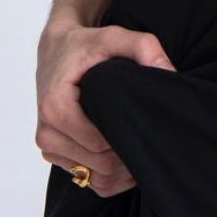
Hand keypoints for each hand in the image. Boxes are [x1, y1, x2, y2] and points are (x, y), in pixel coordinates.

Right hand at [35, 21, 175, 196]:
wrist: (56, 50)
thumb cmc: (84, 45)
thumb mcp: (113, 35)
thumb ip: (143, 46)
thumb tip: (168, 71)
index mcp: (55, 107)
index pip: (99, 143)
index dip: (128, 136)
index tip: (146, 121)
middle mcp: (47, 132)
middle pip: (99, 163)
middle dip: (128, 152)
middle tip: (149, 132)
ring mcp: (49, 147)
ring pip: (94, 177)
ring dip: (121, 167)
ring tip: (139, 141)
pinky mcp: (54, 155)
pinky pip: (87, 180)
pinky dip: (110, 174)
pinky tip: (126, 153)